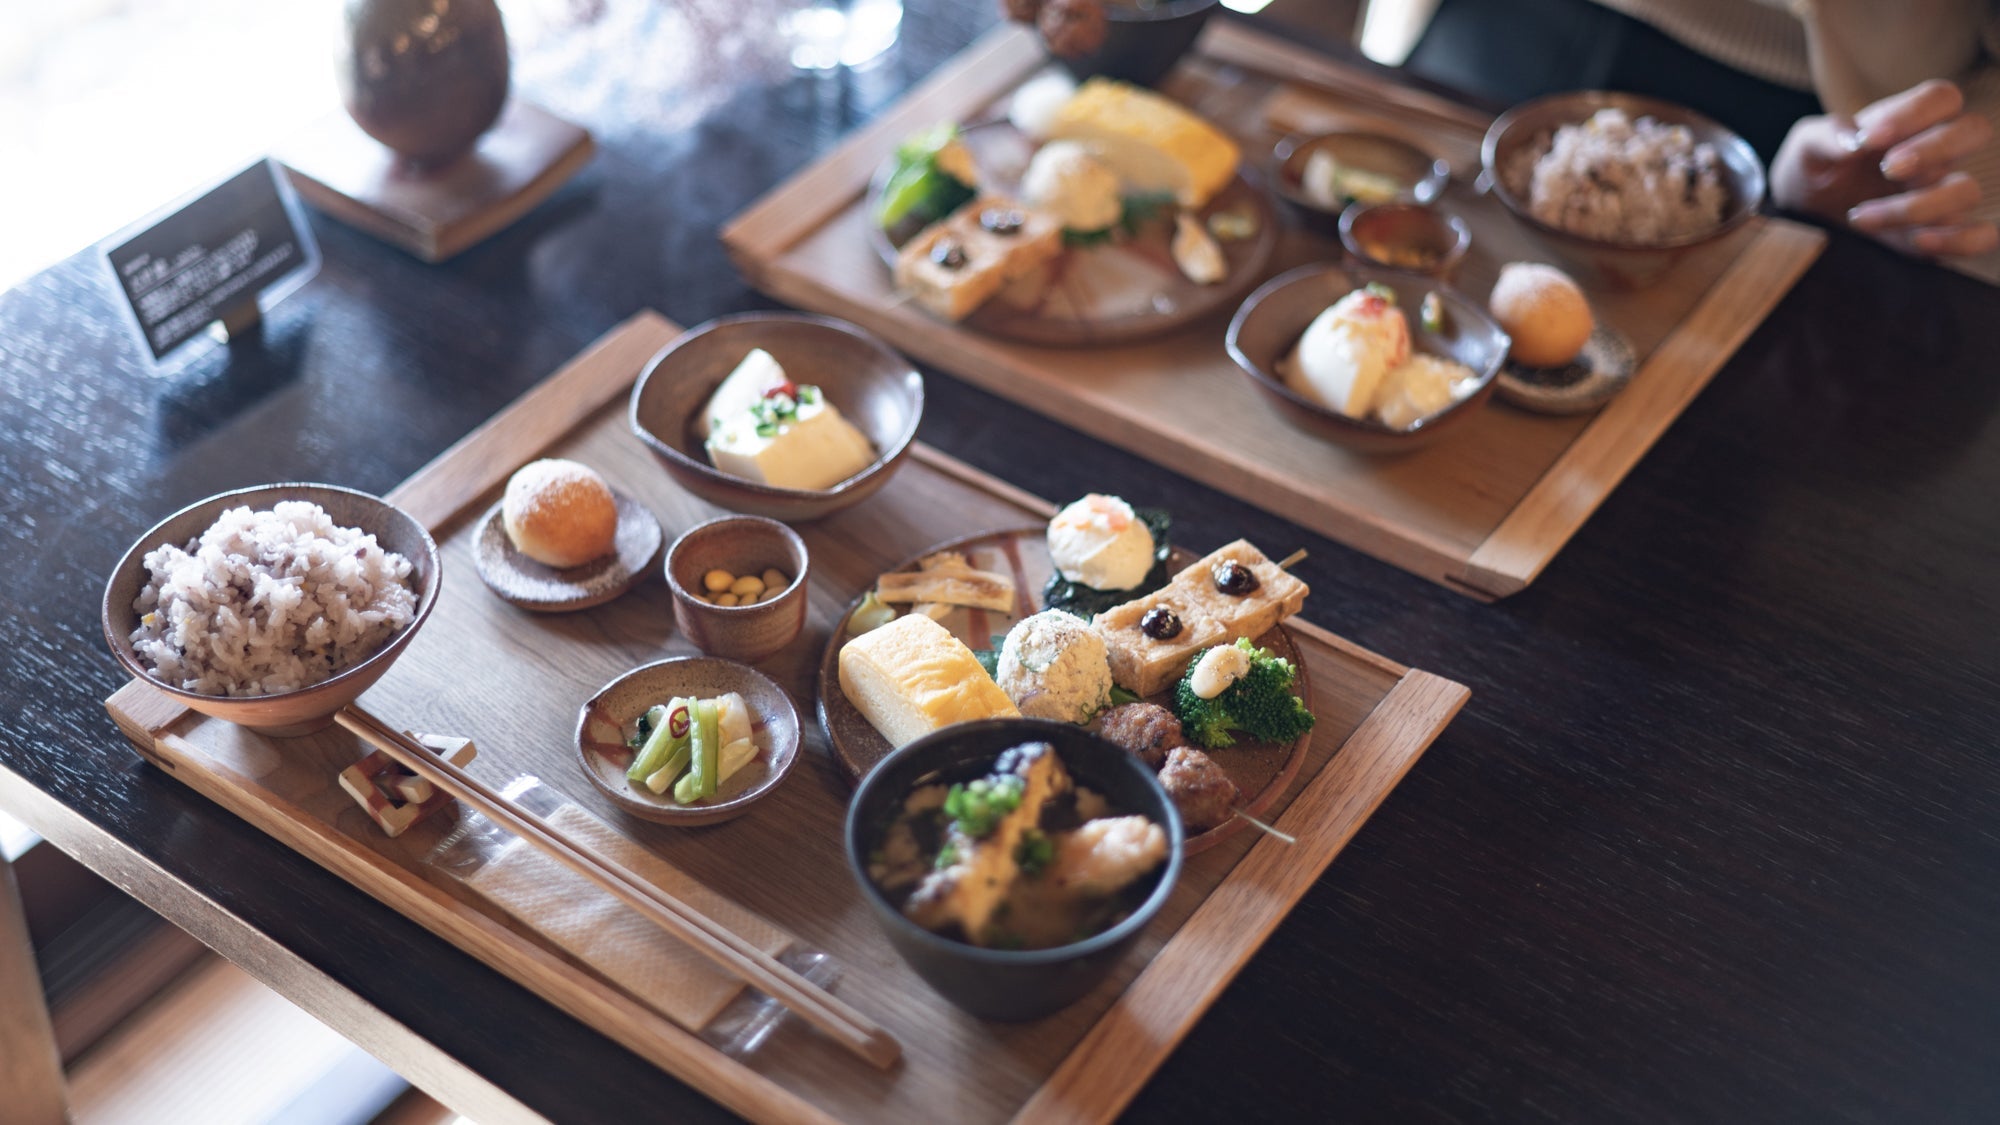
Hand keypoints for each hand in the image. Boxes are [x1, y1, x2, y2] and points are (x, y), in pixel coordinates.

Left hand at [1771, 79, 1997, 257]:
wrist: (1804, 216)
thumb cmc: (1814, 171)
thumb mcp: (1805, 147)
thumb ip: (1825, 135)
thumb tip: (1853, 140)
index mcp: (1908, 125)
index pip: (1941, 98)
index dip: (1915, 113)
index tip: (1870, 138)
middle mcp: (1935, 156)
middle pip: (1975, 130)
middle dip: (1935, 148)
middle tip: (1887, 167)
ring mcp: (1942, 195)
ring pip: (1967, 190)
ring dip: (1916, 206)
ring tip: (1860, 217)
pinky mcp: (1941, 235)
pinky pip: (1981, 236)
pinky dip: (1958, 240)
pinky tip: (1916, 241)